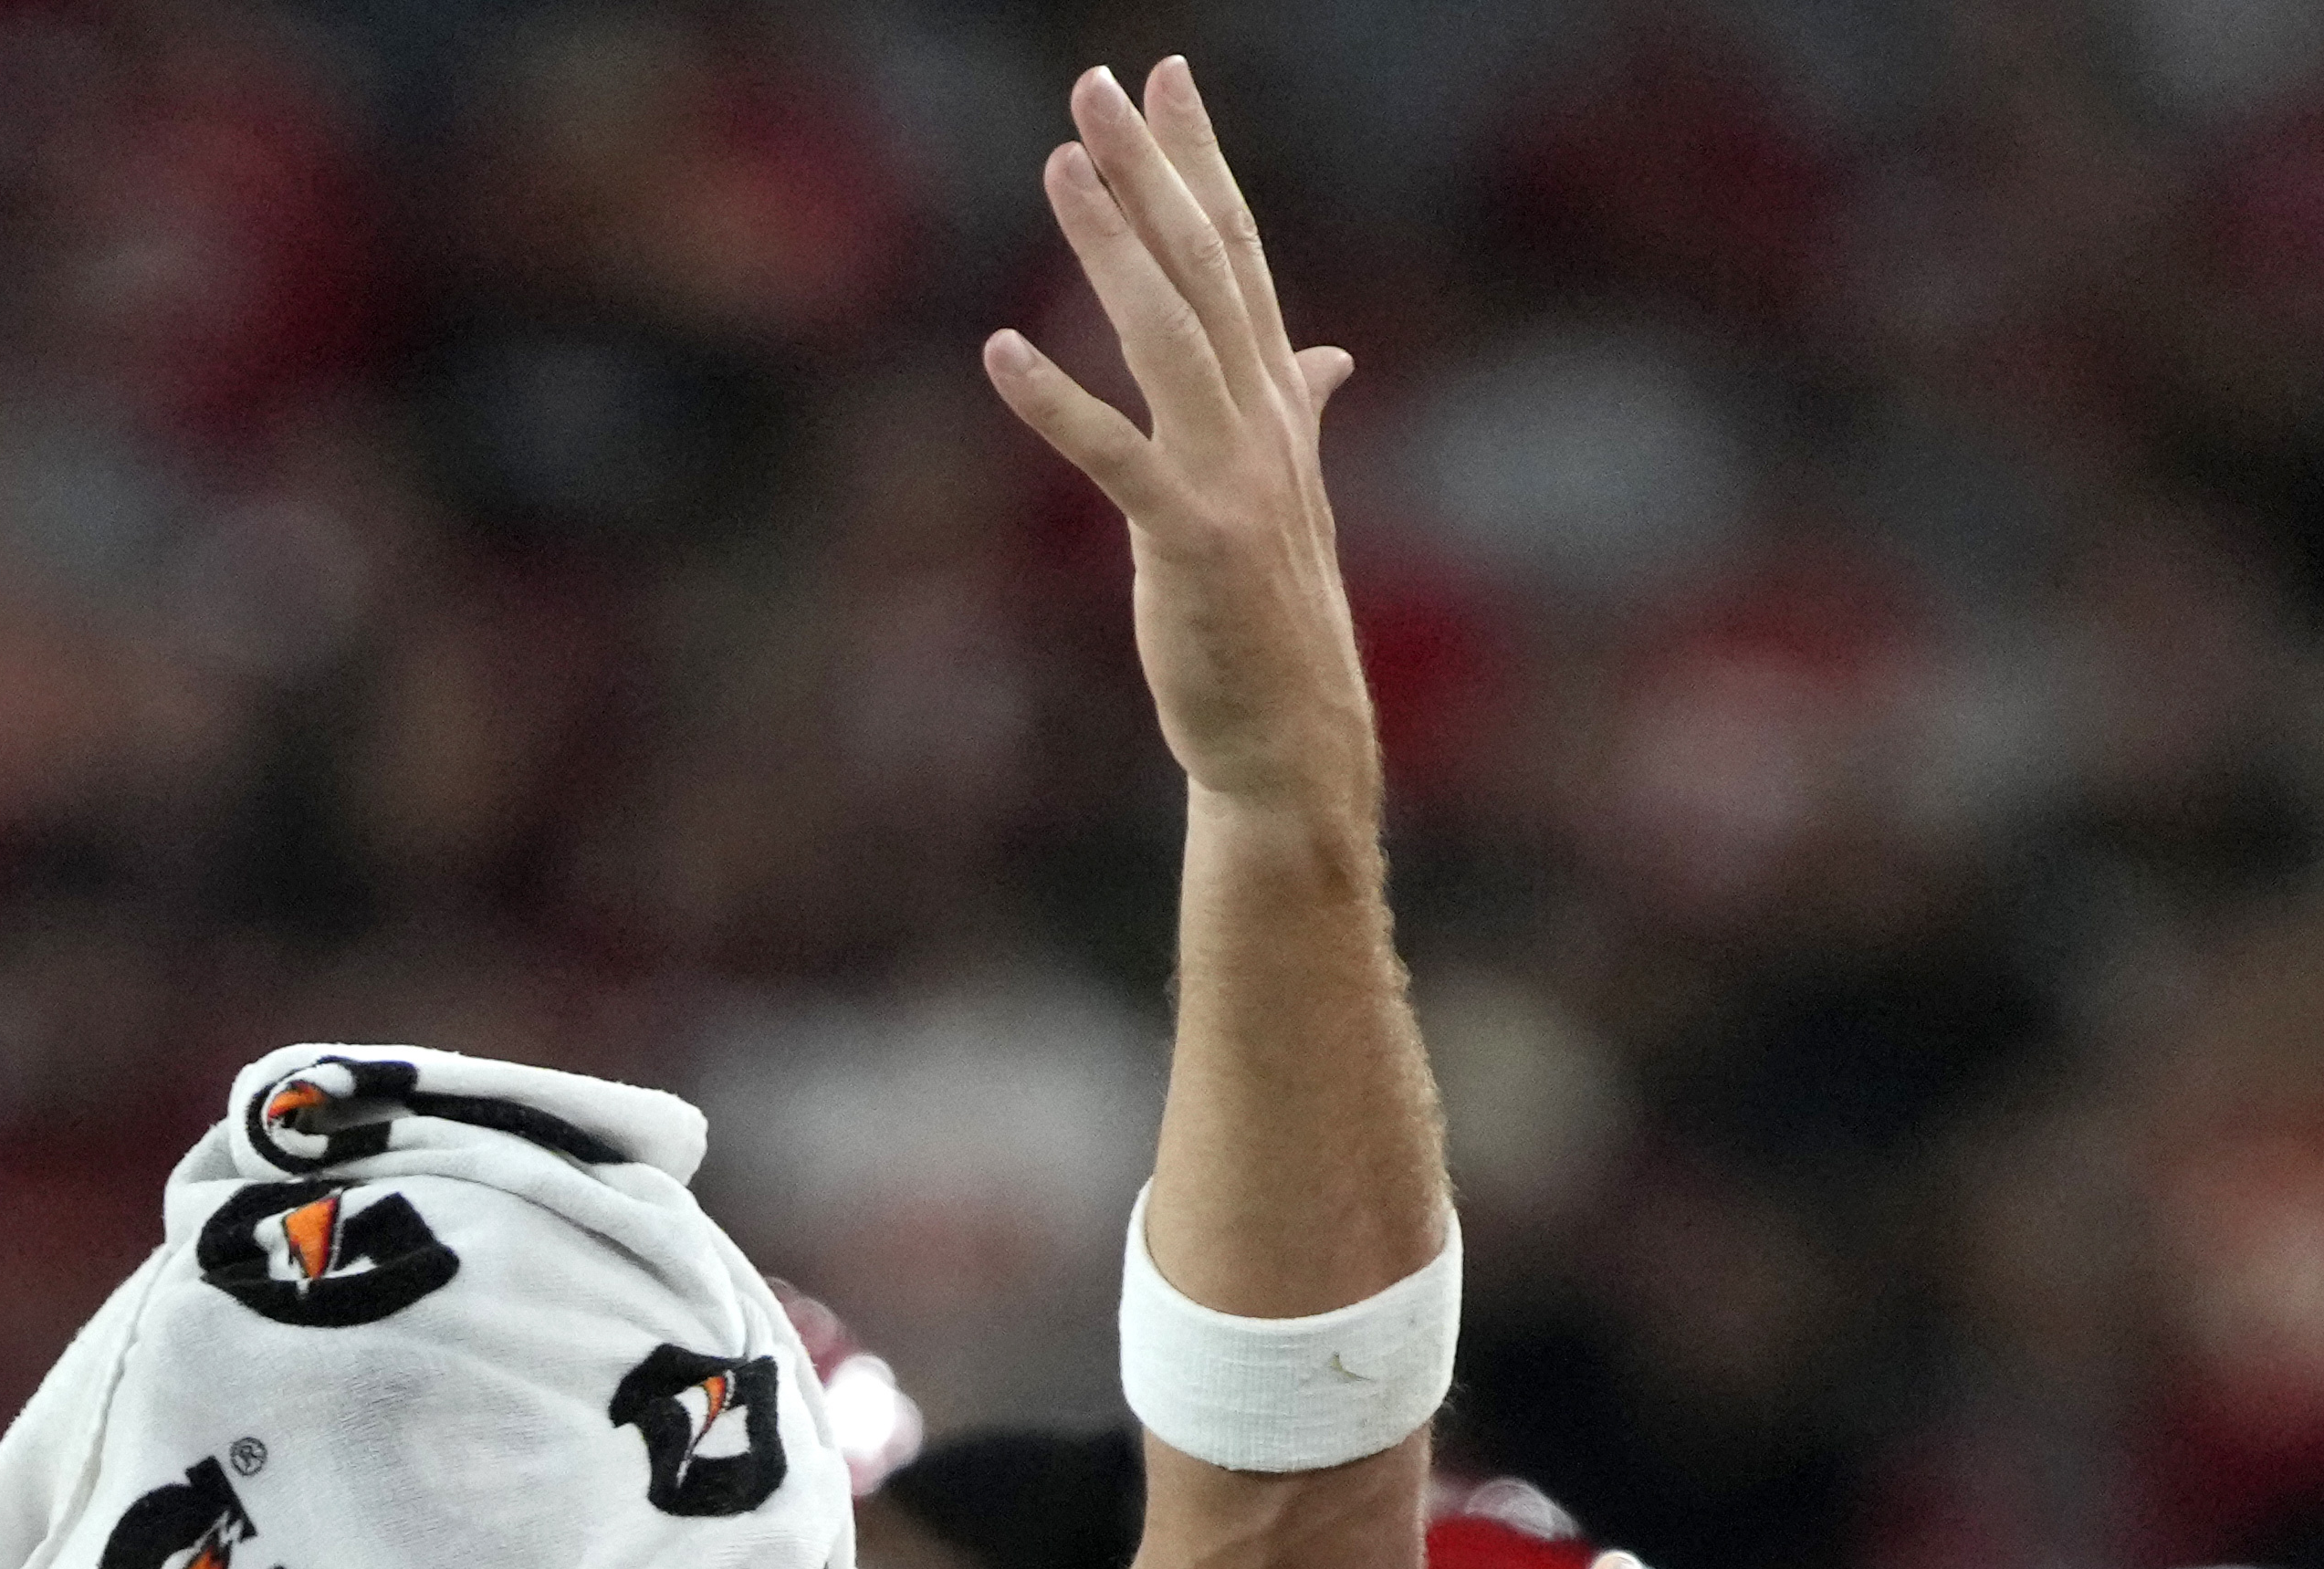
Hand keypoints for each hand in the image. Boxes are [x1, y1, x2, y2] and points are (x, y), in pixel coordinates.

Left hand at [984, 60, 1376, 824]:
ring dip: (1114, 247)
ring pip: (1168, 334)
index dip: (1201, 162)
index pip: (1236, 253)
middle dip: (1153, 170)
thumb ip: (1298, 410)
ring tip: (1059, 167)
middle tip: (1101, 85)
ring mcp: (1230, 477)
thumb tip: (1325, 358)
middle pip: (1203, 267)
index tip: (1166, 81)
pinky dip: (1055, 400)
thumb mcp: (1287, 492)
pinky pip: (1114, 456)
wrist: (1292, 732)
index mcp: (1274, 400)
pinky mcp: (1187, 541)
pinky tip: (998, 348)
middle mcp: (1261, 420)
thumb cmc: (1273, 615)